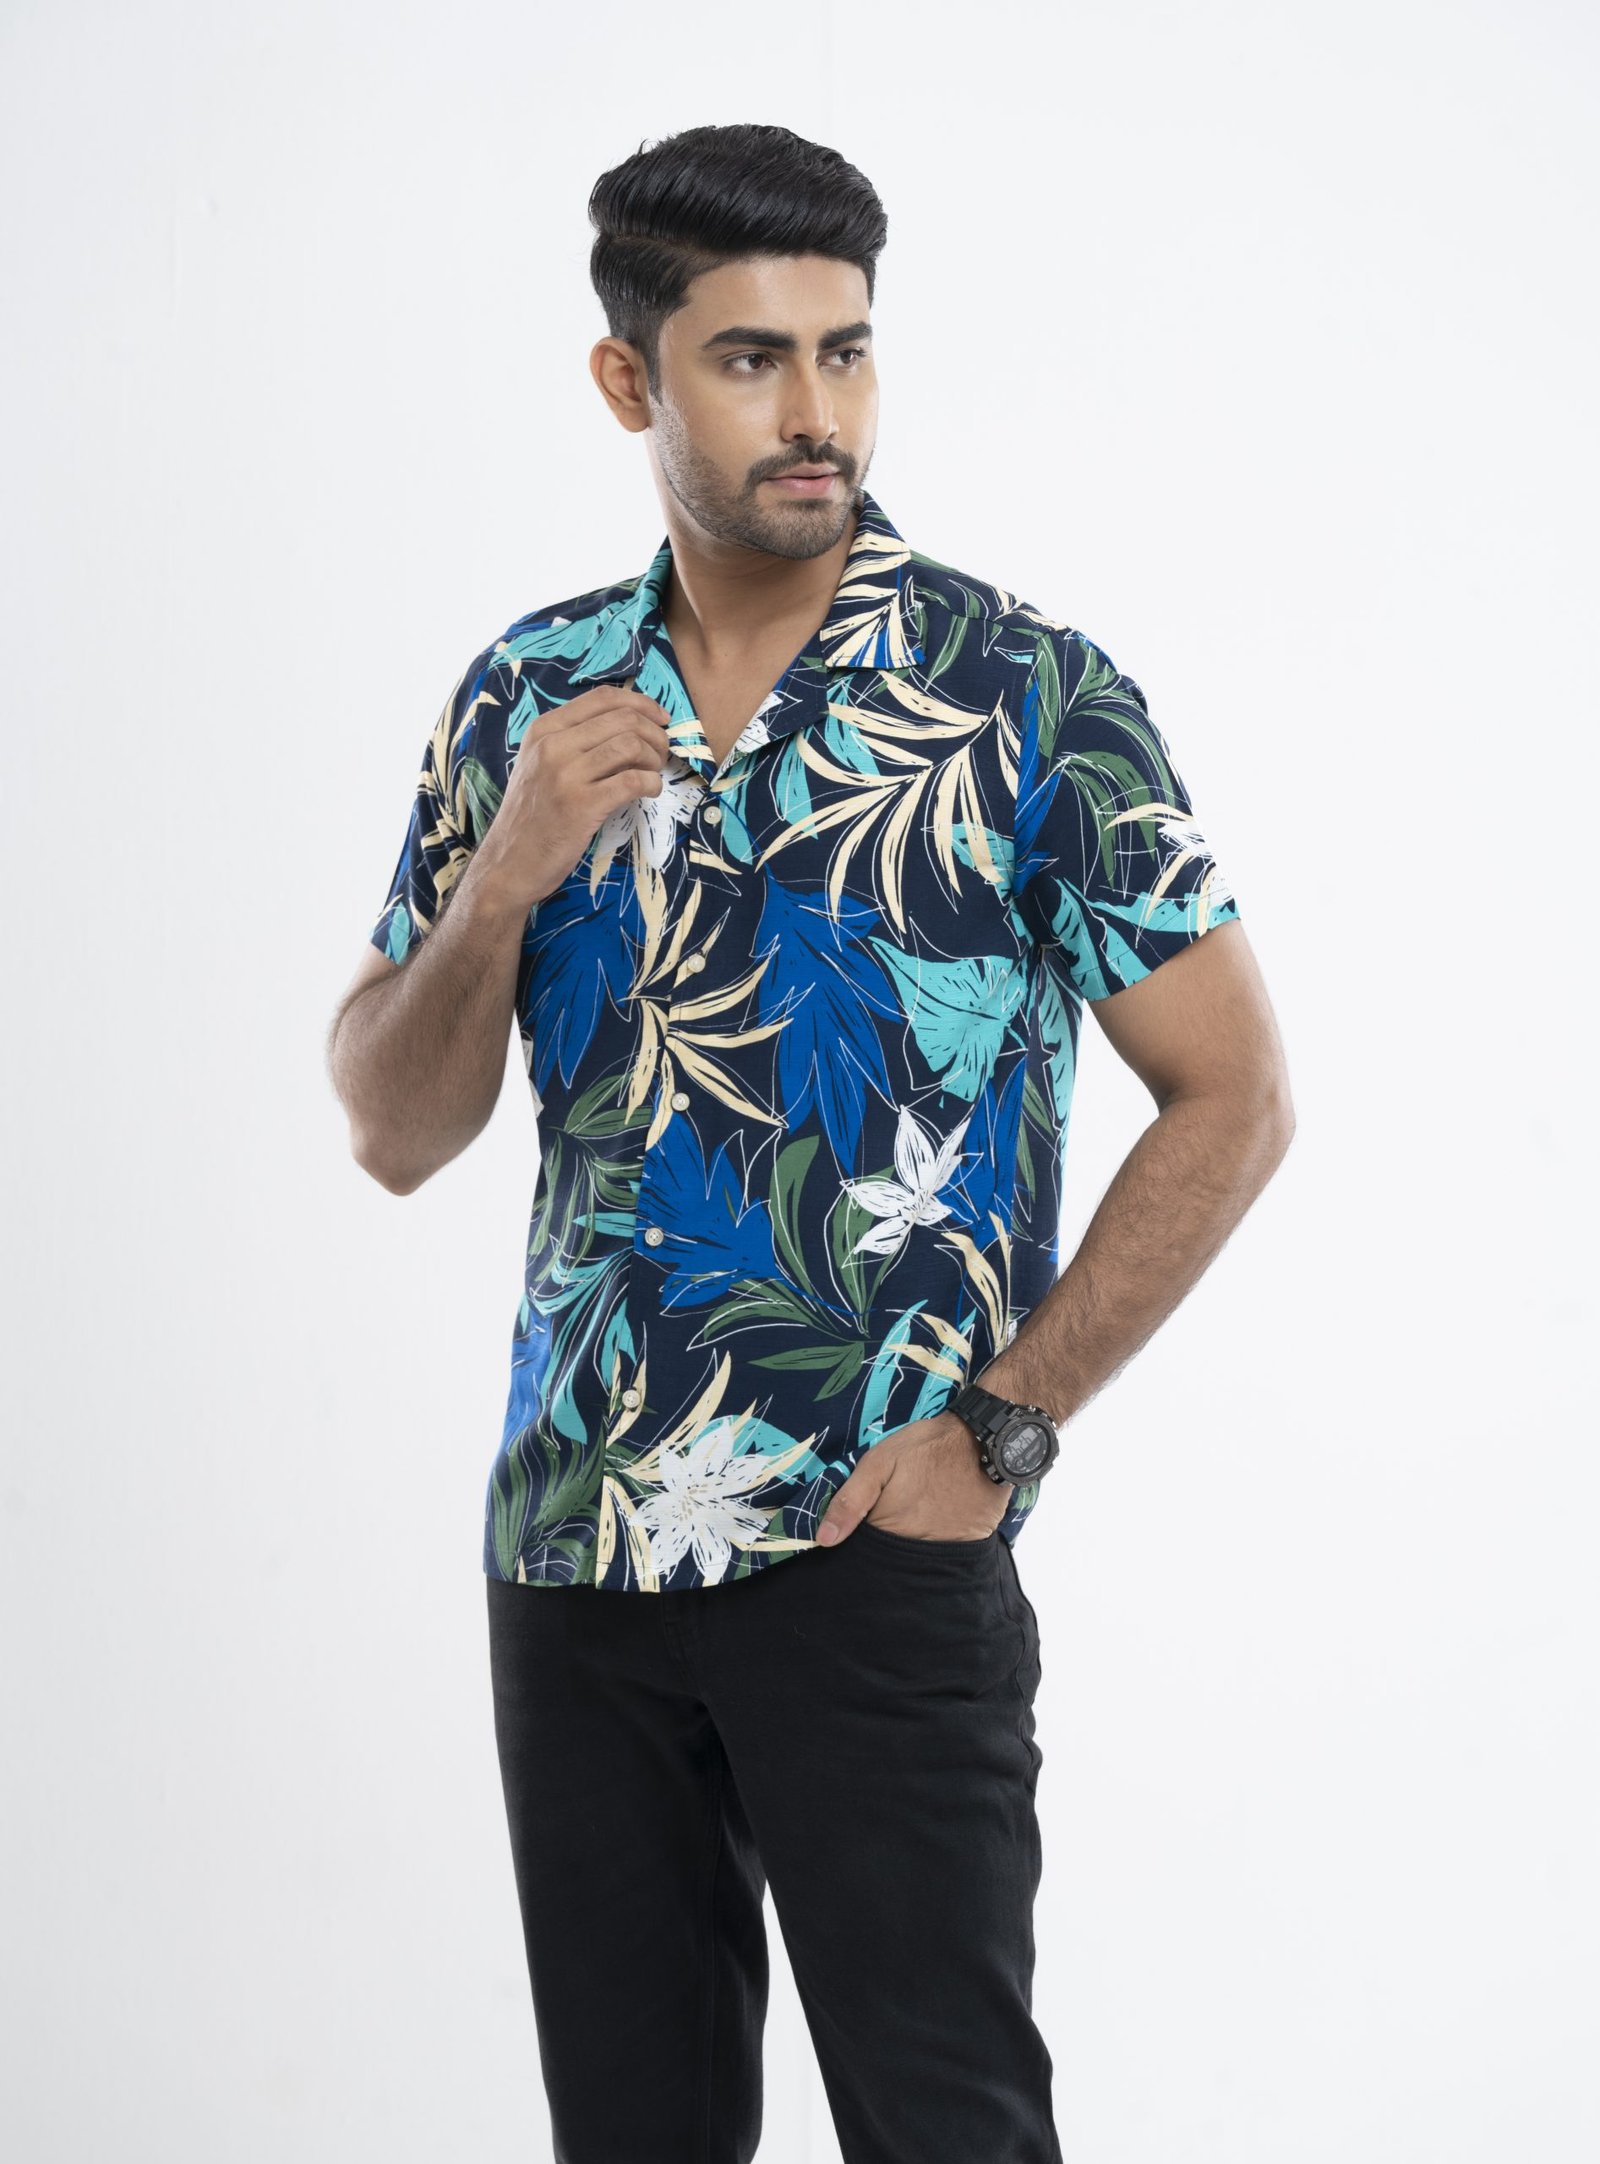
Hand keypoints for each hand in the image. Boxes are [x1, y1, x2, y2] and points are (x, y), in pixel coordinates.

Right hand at [474, 685, 676, 910]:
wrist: (508, 863)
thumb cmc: (532, 815)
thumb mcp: (540, 765)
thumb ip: (574, 741)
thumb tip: (630, 725)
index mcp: (544, 729)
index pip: (603, 697)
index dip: (641, 703)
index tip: (660, 718)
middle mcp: (552, 745)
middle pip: (623, 718)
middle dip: (655, 733)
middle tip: (661, 753)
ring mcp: (566, 775)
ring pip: (631, 744)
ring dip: (654, 758)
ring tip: (653, 773)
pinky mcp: (581, 806)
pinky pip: (632, 781)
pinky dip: (651, 783)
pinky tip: (650, 791)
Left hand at [815, 1412, 1012, 1545]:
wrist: (983, 1438)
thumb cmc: (924, 1448)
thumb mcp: (878, 1462)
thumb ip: (849, 1501)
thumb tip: (825, 1540)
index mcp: (890, 1531)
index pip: (866, 1552)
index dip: (862, 1540)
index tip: (868, 1522)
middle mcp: (917, 1550)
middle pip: (892, 1559)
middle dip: (888, 1545)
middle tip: (899, 1512)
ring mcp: (946, 1551)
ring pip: (919, 1560)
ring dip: (914, 1544)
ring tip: (920, 1514)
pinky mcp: (971, 1545)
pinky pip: (948, 1555)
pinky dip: (941, 1542)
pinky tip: (941, 1520)